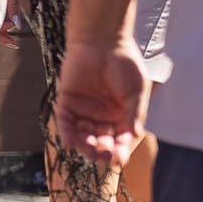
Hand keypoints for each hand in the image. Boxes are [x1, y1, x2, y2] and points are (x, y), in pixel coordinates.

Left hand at [54, 39, 149, 166]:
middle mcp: (102, 117)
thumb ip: (135, 113)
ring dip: (85, 146)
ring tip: (90, 150)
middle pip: (101, 141)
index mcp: (121, 116)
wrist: (103, 42)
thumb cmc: (125, 64)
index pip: (120, 139)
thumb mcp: (137, 90)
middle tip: (104, 155)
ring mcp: (84, 111)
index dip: (120, 150)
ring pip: (83, 136)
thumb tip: (136, 135)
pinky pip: (66, 123)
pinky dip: (68, 134)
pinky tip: (71, 143)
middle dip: (102, 150)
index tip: (120, 159)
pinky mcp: (67, 103)